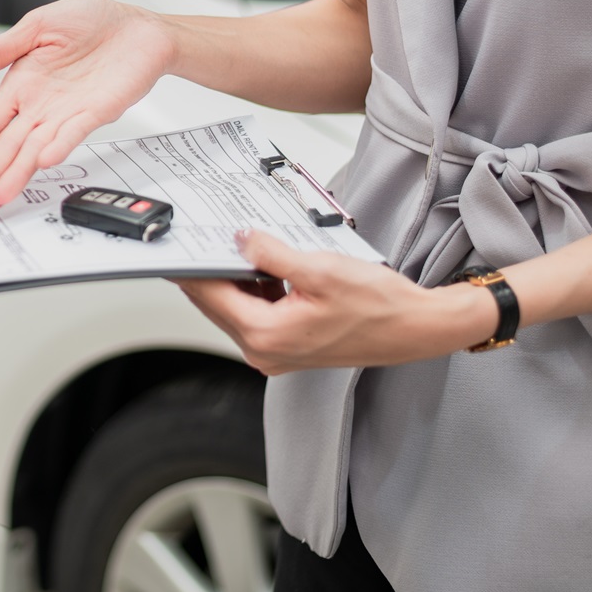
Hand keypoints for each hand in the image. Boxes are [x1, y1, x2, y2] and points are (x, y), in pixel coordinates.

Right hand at [0, 0, 171, 206]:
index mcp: (22, 84)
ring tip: (2, 194)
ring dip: (19, 171)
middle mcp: (42, 105)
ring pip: (36, 148)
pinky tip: (45, 160)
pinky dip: (60, 146)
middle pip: (8, 145)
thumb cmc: (91, 22)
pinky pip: (74, 132)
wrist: (139, 26)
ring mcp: (68, 112)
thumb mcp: (36, 27)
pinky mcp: (96, 112)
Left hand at [172, 231, 498, 374]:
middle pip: (218, 304)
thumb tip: (241, 240)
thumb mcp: (320, 269)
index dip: (190, 269)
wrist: (416, 328)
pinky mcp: (289, 347)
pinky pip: (258, 314)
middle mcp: (266, 351)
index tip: (175, 250)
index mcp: (266, 335)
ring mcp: (276, 353)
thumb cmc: (379, 306)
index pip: (210, 296)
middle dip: (210, 270)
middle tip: (201, 238)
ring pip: (237, 308)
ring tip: (239, 245)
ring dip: (235, 279)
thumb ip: (272, 254)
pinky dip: (256, 290)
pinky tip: (265, 266)